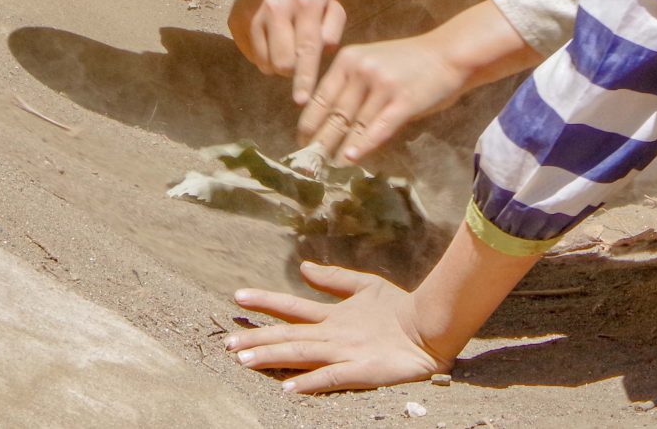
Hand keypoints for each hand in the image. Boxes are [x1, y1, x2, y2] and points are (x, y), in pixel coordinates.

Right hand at [227, 0, 347, 105]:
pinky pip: (250, 56)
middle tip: (298, 57)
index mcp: (305, 4)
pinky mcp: (235, 21)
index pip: (307, 48)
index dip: (305, 77)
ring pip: (264, 63)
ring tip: (284, 44)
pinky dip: (263, 55)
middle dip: (292, 69)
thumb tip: (326, 49)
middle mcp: (275, 8)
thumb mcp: (331, 2)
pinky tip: (269, 38)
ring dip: (277, 63)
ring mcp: (252, 14)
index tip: (303, 100)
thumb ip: (335, 26)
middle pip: (282, 62)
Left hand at [229, 261, 449, 392]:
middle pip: (288, 335)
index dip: (265, 300)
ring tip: (243, 361)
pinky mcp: (361, 371)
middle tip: (226, 342)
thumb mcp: (365, 286)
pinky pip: (331, 379)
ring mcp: (345, 352)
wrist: (431, 327)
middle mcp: (333, 333)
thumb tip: (304, 267)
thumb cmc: (400, 307)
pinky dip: (310, 383)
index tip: (237, 295)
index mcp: (333, 314)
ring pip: (301, 355)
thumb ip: (334, 280)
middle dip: (256, 337)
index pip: (291, 305)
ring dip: (271, 357)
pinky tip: (288, 388)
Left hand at [298, 33, 469, 164]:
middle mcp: (361, 70)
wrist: (448, 54)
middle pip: (334, 113)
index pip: (320, 96)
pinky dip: (362, 145)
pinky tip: (351, 159)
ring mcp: (382, 85)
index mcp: (348, 59)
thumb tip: (328, 121)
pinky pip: (377, 128)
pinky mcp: (403, 101)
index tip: (301, 142)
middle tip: (309, 162)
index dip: (308, 123)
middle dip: (320, 140)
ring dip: (339, 148)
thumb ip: (350, 85)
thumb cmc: (408, 63)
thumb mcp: (371, 62)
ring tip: (328, 166)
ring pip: (354, 124)